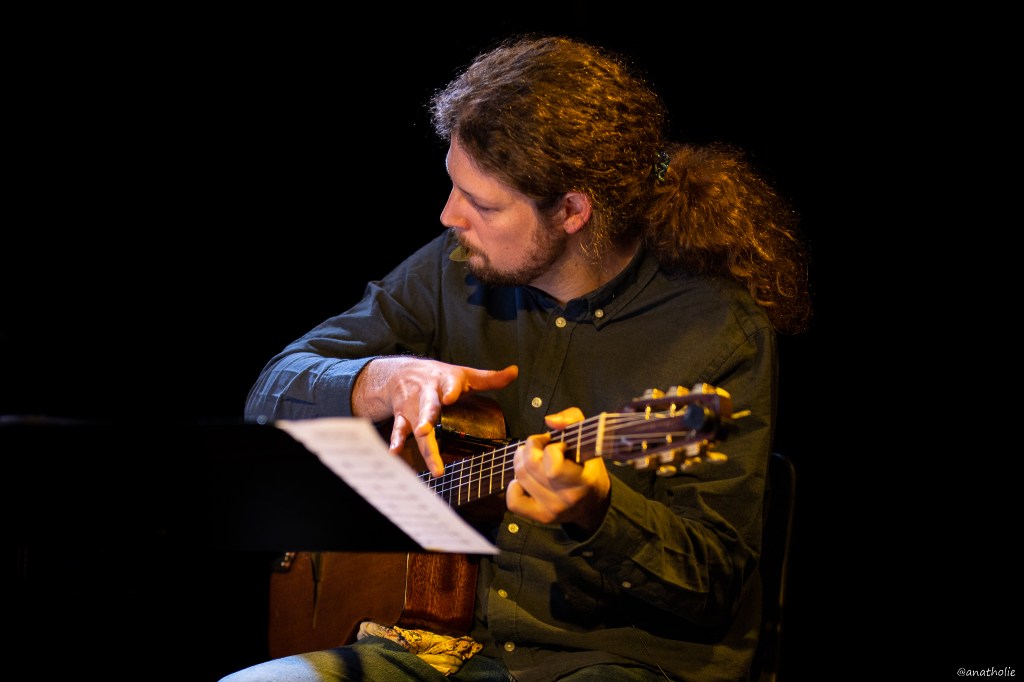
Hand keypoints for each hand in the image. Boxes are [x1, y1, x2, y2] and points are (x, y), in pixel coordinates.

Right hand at [353, 357, 517, 475]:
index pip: (449, 385)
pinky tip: (394, 453)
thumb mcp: (465, 374)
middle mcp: (426, 395)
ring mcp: (413, 407)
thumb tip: (515, 372)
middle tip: (425, 431)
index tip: (450, 397)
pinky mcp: (402, 417)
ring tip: (426, 455)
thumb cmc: (440, 376)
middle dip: (426, 420)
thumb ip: (490, 378)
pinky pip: (399, 430)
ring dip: (419, 439)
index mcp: (445, 382)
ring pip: (415, 426)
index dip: (450, 390)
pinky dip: (396, 441)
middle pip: (428, 408)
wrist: (402, 372)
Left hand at [506, 407, 610, 534]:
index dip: (550, 447)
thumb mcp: (588, 439)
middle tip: (539, 447)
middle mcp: (567, 498)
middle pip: (530, 466)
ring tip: (533, 459)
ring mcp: (552, 510)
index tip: (559, 446)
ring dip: (522, 462)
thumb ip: (572, 419)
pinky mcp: (540, 517)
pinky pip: (514, 501)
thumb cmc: (587, 468)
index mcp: (582, 481)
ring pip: (520, 477)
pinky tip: (524, 480)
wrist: (592, 504)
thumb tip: (549, 420)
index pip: (552, 463)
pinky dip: (514, 486)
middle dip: (531, 448)